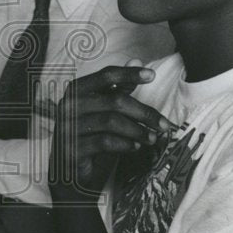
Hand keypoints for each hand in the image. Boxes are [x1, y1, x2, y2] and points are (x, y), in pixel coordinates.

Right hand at [49, 63, 174, 197]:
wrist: (68, 172)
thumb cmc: (88, 135)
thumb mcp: (102, 110)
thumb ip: (117, 88)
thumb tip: (135, 60)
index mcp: (76, 91)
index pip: (105, 75)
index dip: (129, 74)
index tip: (152, 75)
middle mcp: (68, 105)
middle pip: (114, 101)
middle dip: (144, 113)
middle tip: (164, 124)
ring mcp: (68, 127)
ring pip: (111, 122)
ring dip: (138, 131)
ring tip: (152, 138)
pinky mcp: (72, 148)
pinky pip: (105, 142)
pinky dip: (125, 144)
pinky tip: (136, 147)